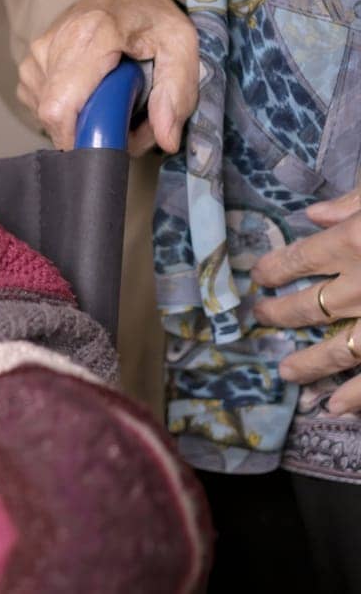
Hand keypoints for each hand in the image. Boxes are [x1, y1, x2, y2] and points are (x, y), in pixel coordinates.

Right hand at [16, 0, 197, 153]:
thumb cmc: (150, 19)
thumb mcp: (181, 47)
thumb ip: (177, 93)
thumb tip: (166, 139)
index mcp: (90, 35)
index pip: (60, 106)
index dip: (79, 138)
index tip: (110, 145)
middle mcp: (52, 44)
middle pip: (55, 116)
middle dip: (89, 131)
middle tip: (124, 120)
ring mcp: (35, 56)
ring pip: (48, 115)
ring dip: (81, 121)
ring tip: (111, 99)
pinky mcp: (29, 67)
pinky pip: (42, 107)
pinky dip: (68, 111)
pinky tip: (90, 92)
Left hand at [251, 188, 360, 412]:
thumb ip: (355, 203)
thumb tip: (314, 216)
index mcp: (357, 243)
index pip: (299, 259)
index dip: (275, 269)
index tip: (260, 276)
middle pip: (309, 307)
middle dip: (280, 314)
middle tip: (262, 318)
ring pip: (339, 351)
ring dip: (311, 364)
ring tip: (288, 373)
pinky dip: (358, 397)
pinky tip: (338, 408)